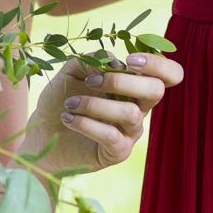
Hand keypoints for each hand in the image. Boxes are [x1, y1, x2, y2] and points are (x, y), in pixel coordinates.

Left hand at [27, 52, 183, 172]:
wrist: (43, 134)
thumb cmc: (60, 100)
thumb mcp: (71, 73)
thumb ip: (90, 60)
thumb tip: (113, 61)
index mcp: (133, 85)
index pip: (168, 75)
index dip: (158, 64)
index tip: (129, 60)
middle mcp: (138, 107)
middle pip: (156, 90)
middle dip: (122, 81)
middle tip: (91, 81)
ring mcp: (130, 131)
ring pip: (130, 113)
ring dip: (95, 104)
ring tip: (70, 103)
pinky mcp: (118, 152)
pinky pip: (111, 135)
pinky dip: (86, 123)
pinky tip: (68, 118)